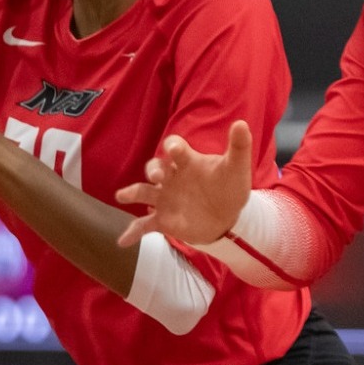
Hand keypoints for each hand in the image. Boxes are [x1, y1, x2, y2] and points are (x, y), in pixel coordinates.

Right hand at [115, 120, 254, 246]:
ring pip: (143, 193)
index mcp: (187, 162)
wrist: (228, 217)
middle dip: (153, 170)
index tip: (175, 149)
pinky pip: (144, 225)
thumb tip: (241, 124)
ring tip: (122, 196)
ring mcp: (165, 198)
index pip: (175, 148)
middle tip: (157, 177)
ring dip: (132, 193)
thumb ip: (239, 147)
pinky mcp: (163, 220)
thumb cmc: (230, 187)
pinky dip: (133, 232)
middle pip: (155, 168)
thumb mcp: (237, 168)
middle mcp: (171, 178)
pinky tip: (123, 241)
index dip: (173, 146)